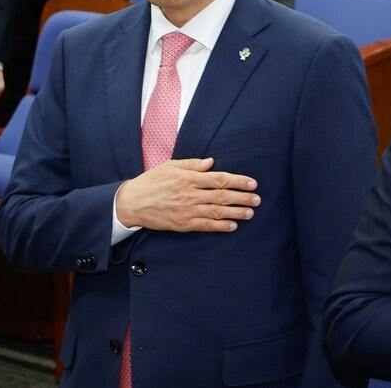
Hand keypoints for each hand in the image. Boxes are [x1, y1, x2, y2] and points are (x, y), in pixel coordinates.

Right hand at [114, 157, 258, 232]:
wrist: (132, 202)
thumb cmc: (151, 181)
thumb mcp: (170, 166)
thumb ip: (192, 164)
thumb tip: (211, 162)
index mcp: (189, 178)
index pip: (220, 179)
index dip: (238, 181)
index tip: (252, 183)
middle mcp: (191, 194)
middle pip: (222, 196)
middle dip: (242, 198)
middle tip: (258, 199)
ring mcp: (187, 211)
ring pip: (217, 212)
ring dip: (236, 213)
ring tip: (251, 213)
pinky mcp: (183, 224)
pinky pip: (205, 226)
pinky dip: (220, 226)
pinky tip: (233, 226)